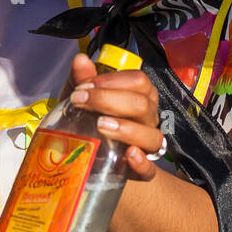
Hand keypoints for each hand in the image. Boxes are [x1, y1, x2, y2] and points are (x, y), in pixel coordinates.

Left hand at [65, 53, 163, 180]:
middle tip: (80, 102)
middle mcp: (148, 118)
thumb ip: (81, 79)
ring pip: (151, 136)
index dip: (111, 81)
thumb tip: (80, 59)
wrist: (87, 153)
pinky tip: (129, 156)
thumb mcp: (80, 97)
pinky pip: (150, 171)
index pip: (138, 81)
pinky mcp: (140, 171)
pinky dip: (142, 164)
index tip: (82, 88)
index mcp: (139, 96)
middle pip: (142, 105)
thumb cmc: (87, 117)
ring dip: (126, 129)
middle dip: (109, 100)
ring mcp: (146, 145)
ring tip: (100, 125)